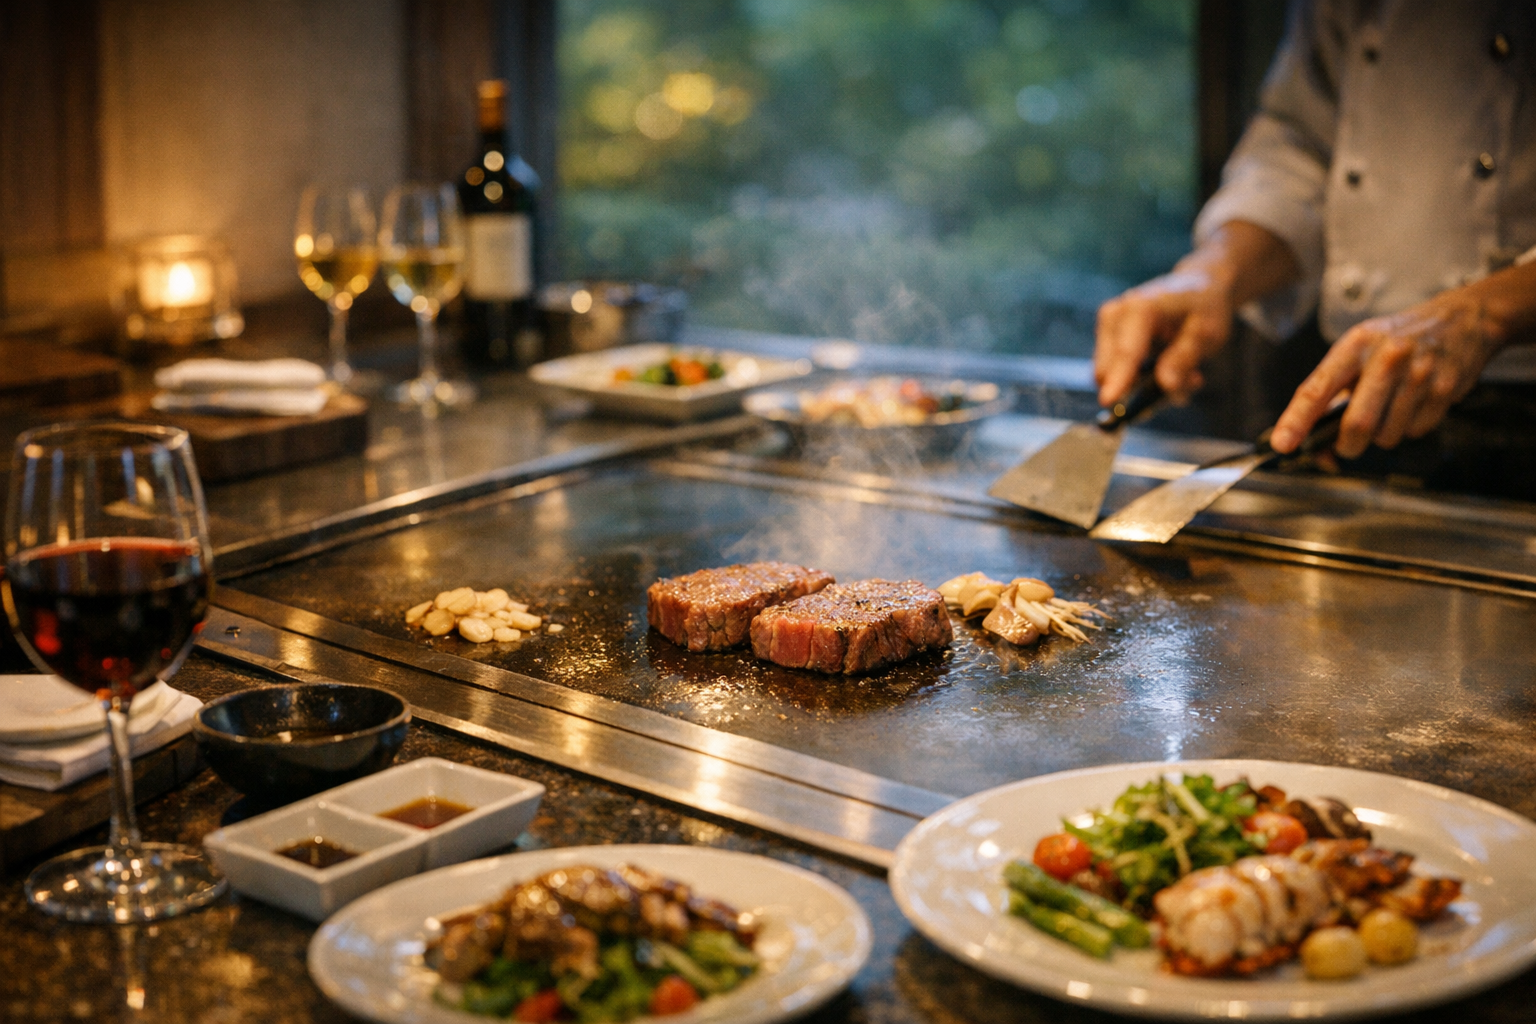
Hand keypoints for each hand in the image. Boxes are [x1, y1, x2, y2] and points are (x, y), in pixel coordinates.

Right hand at [1094, 267, 1234, 406]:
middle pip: (1111, 368)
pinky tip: (1166, 366)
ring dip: (1144, 384)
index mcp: (1142, 308)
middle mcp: (1116, 313)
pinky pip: (1114, 372)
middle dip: (1141, 387)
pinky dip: (1139, 378)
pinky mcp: (1106, 335)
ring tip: (1183, 371)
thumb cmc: (1204, 308)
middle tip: (1188, 382)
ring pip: (1110, 375)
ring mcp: (1107, 324)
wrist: (1197, 287)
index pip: (1127, 351)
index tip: (1108, 402)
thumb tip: (1166, 385)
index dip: (1118, 379)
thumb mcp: (1207, 333)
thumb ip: (1184, 359)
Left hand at [1271, 293, 1504, 456]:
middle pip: (1357, 424)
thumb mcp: (1361, 347)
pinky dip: (1408, 428)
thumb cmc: (1400, 337)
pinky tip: (1414, 403)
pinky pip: (1415, 431)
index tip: (1283, 444)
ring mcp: (1419, 374)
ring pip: (1387, 435)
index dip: (1296, 420)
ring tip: (1390, 408)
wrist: (1464, 317)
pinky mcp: (1445, 389)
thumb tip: (1309, 435)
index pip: (1318, 388)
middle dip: (1347, 445)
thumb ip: (1334, 388)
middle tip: (1347, 443)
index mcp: (1356, 345)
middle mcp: (1387, 357)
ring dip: (1381, 434)